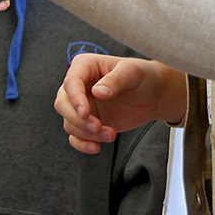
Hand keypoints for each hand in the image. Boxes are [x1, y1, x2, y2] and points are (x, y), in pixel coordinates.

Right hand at [56, 55, 187, 154]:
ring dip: (87, 133)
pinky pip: (75, 136)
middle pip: (62, 104)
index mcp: (84, 67)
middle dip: (78, 119)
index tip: (86, 113)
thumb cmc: (142, 76)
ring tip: (111, 134)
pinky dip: (82, 144)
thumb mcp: (132, 73)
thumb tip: (98, 92)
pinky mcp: (86, 122)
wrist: (152, 95)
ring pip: (69, 122)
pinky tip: (96, 147)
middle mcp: (78, 86)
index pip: (71, 82)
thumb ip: (115, 80)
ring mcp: (81, 105)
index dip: (75, 99)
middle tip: (98, 127)